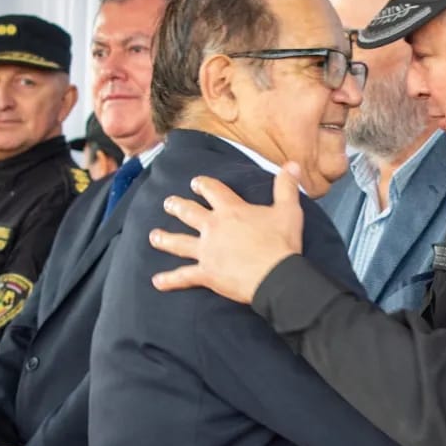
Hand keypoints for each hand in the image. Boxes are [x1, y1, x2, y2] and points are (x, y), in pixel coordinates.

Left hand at [149, 162, 304, 302]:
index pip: (212, 191)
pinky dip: (170, 280)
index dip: (203, 185)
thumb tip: (292, 163)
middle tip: (168, 203)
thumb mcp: (289, 210)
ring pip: (179, 242)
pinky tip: (157, 281)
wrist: (276, 275)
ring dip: (165, 239)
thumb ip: (286, 186)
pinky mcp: (206, 273)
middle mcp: (213, 228)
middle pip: (189, 213)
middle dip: (177, 206)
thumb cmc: (282, 242)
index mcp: (231, 210)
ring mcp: (206, 251)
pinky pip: (184, 276)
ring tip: (153, 236)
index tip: (195, 182)